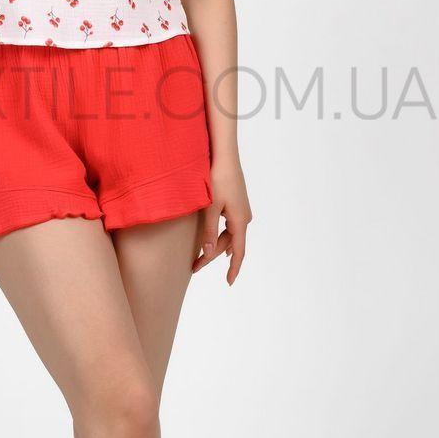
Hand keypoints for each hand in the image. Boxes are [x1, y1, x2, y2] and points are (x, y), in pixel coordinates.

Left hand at [192, 158, 251, 283]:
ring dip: (216, 245)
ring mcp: (242, 209)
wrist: (224, 155)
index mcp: (240, 220)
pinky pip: (229, 225)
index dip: (234, 269)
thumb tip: (208, 253)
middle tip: (194, 267)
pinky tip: (215, 238)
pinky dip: (220, 234)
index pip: (238, 252)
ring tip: (200, 257)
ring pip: (229, 234)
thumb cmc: (217, 178)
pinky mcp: (237, 202)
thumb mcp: (210, 207)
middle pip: (230, 244)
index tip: (229, 282)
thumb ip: (209, 232)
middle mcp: (244, 217)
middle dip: (213, 256)